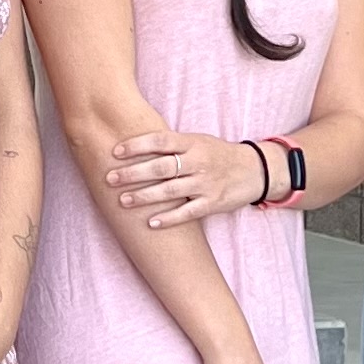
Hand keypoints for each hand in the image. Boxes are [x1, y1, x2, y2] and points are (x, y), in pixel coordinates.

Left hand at [107, 130, 268, 227]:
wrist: (254, 170)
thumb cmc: (217, 154)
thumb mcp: (197, 141)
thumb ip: (171, 144)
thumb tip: (133, 143)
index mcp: (192, 143)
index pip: (160, 141)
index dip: (136, 145)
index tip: (115, 151)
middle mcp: (198, 161)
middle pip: (160, 167)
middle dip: (133, 173)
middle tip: (110, 178)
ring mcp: (205, 183)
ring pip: (170, 190)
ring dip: (144, 197)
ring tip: (123, 201)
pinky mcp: (213, 202)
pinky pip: (187, 212)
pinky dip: (169, 218)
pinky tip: (151, 223)